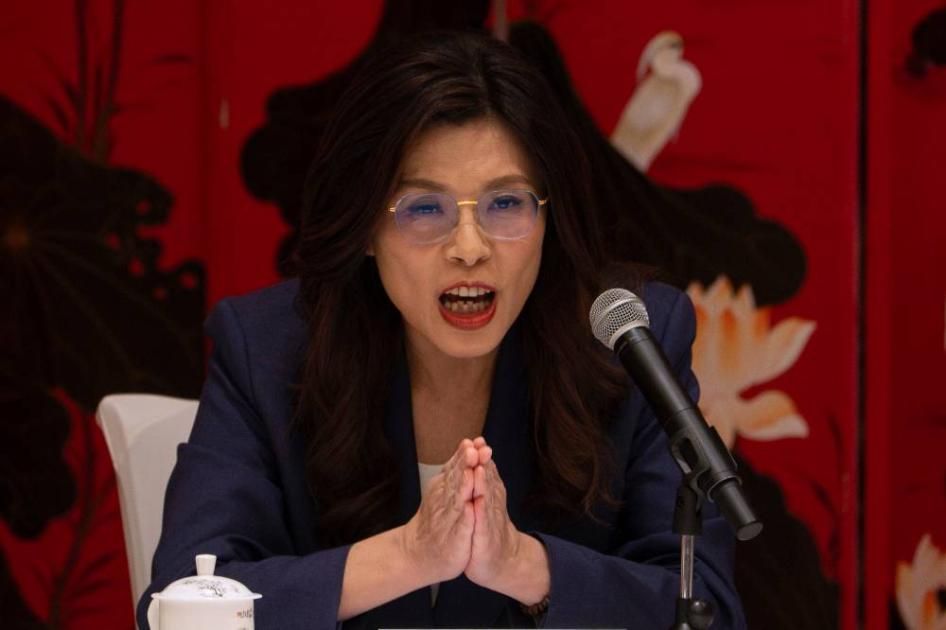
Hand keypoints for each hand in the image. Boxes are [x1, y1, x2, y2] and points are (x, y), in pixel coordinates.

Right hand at [400, 439, 477, 582]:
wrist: (417, 553)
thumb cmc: (435, 520)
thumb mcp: (445, 492)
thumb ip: (456, 470)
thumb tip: (468, 445)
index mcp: (444, 488)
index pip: (455, 468)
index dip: (465, 454)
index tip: (475, 440)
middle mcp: (443, 500)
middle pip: (456, 479)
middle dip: (465, 464)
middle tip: (474, 449)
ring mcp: (447, 519)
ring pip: (457, 499)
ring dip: (464, 485)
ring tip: (471, 471)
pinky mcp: (453, 538)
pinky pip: (460, 525)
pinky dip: (465, 516)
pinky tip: (470, 507)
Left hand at [464, 450, 521, 587]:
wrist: (504, 561)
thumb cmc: (489, 530)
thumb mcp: (485, 504)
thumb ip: (484, 483)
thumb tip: (481, 459)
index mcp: (489, 495)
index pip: (485, 472)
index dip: (481, 456)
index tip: (476, 440)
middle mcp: (492, 505)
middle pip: (488, 480)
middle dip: (483, 463)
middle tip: (479, 445)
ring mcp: (490, 521)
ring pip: (487, 498)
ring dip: (485, 482)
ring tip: (481, 466)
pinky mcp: (486, 538)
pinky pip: (483, 523)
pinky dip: (481, 512)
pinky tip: (478, 502)